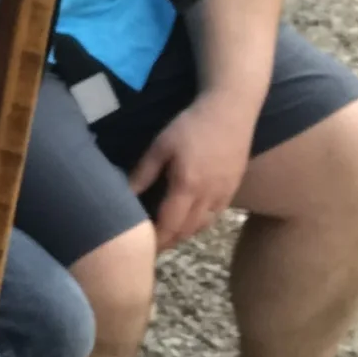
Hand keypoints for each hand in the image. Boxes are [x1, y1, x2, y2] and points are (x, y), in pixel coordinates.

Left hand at [129, 93, 258, 247]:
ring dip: (183, 234)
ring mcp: (224, 194)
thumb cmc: (191, 125)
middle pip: (186, 231)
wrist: (231, 110)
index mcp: (187, 186)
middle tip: (150, 244)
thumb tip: (123, 197)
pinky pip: (215, 216)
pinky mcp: (234, 189)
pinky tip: (188, 218)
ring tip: (166, 233)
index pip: (169, 225)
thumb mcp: (161, 146)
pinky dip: (199, 223)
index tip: (141, 246)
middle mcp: (208, 196)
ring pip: (202, 226)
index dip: (156, 240)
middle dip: (167, 241)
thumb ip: (143, 173)